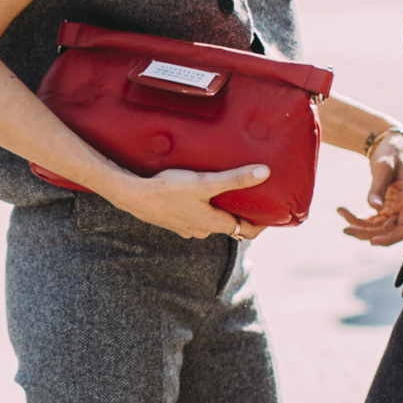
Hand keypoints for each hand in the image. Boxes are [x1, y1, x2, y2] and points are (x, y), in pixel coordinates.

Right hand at [103, 164, 268, 239]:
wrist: (132, 195)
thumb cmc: (169, 189)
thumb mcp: (205, 182)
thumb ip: (235, 179)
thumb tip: (265, 173)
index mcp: (213, 223)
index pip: (245, 230)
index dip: (260, 223)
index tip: (271, 212)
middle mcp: (201, 230)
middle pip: (227, 224)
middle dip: (238, 212)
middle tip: (249, 196)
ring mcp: (185, 228)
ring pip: (209, 221)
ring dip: (217, 210)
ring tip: (223, 192)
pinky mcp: (172, 221)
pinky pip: (193, 217)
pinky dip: (200, 209)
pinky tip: (196, 195)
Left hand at [336, 131, 402, 246]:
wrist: (390, 145)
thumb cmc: (392, 152)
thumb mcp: (385, 166)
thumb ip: (378, 187)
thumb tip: (374, 208)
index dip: (391, 239)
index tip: (373, 242)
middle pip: (387, 231)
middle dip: (366, 232)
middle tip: (345, 229)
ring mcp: (394, 210)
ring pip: (377, 228)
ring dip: (358, 226)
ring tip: (341, 211)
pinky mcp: (384, 208)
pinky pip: (371, 221)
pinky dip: (356, 219)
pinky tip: (342, 211)